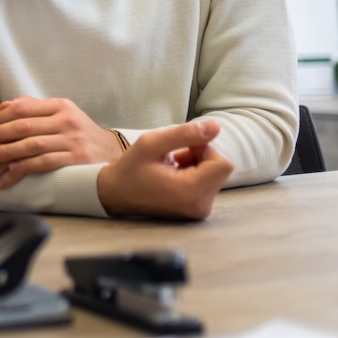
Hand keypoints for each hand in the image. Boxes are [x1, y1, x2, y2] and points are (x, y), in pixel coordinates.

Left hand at [0, 97, 122, 192]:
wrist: (111, 152)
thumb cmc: (78, 133)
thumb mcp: (60, 115)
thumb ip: (33, 109)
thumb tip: (4, 106)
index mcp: (59, 106)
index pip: (22, 108)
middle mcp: (66, 120)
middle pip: (24, 125)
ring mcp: (72, 140)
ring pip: (32, 144)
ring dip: (7, 151)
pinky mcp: (77, 159)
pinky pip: (45, 162)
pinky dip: (25, 167)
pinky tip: (10, 172)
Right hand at [96, 119, 233, 218]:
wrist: (115, 195)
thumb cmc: (130, 168)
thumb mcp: (151, 144)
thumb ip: (185, 133)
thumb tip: (216, 126)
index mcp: (189, 191)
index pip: (222, 164)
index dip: (205, 149)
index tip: (181, 149)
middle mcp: (199, 206)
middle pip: (221, 169)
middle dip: (201, 157)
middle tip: (173, 157)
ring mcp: (199, 211)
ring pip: (216, 176)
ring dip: (198, 166)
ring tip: (171, 167)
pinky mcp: (198, 211)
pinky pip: (210, 185)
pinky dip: (196, 175)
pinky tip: (175, 176)